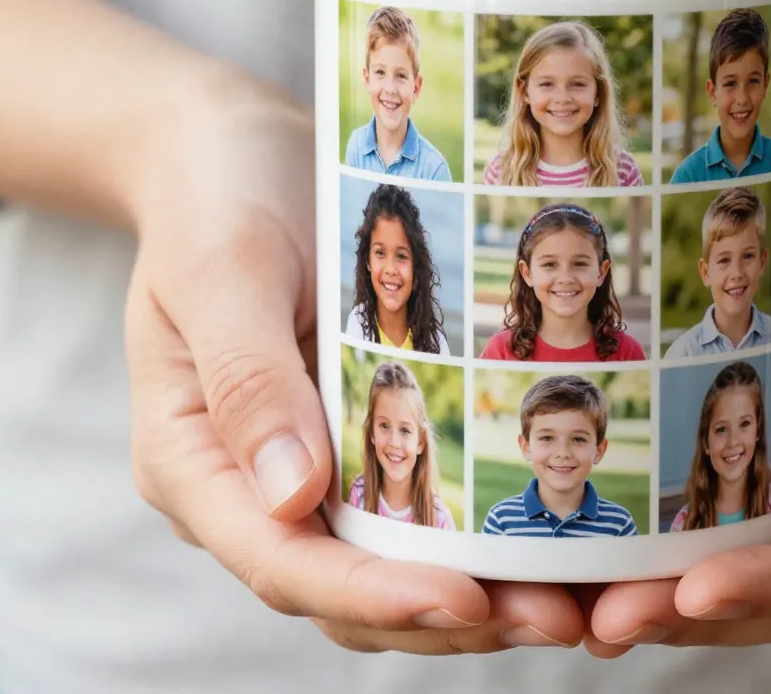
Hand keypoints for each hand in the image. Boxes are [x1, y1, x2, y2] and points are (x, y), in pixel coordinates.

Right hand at [125, 80, 582, 653]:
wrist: (233, 154)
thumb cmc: (214, 197)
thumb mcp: (219, 267)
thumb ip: (246, 379)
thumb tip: (295, 496)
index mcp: (195, 460)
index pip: (282, 558)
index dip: (373, 595)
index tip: (463, 600)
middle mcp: (253, 483)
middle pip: (346, 586)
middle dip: (449, 612)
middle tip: (558, 616)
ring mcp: (309, 463)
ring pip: (389, 562)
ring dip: (478, 590)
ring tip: (574, 598)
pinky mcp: (356, 432)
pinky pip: (414, 501)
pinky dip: (474, 531)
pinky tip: (547, 534)